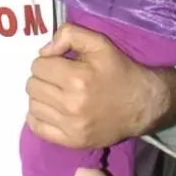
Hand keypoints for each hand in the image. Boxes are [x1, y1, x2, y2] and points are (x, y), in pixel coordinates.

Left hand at [26, 22, 175, 148]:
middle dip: (43, 77)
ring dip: (41, 97)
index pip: (38, 66)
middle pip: (32, 86)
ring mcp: (71, 126)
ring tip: (57, 93)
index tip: (60, 64)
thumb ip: (69, 34)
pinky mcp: (72, 141)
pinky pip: (37, 128)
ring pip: (33, 106)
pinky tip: (51, 110)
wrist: (143, 105)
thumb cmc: (119, 70)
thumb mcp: (99, 43)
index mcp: (77, 77)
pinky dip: (38, 117)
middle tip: (58, 78)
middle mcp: (71, 104)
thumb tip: (43, 52)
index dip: (47, 61)